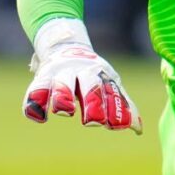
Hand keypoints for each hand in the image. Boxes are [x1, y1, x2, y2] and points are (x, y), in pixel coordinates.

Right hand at [22, 19, 142, 133]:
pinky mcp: (43, 76)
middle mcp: (83, 72)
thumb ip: (121, 104)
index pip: (110, 91)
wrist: (65, 44)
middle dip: (92, 102)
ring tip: (64, 112)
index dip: (114, 108)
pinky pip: (37, 88)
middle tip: (93, 122)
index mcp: (102, 75)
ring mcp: (62, 72)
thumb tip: (138, 130)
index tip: (117, 126)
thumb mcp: (108, 83)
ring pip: (62, 83)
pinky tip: (39, 118)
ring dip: (63, 97)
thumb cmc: (92, 72)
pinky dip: (35, 102)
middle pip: (89, 85)